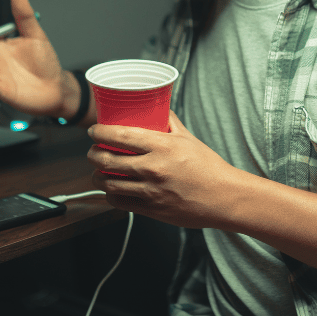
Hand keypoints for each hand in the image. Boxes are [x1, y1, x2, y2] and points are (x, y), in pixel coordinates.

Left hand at [87, 111, 242, 228]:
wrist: (223, 197)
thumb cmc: (208, 167)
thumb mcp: (188, 138)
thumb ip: (168, 122)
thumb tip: (156, 108)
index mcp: (161, 146)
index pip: (118, 136)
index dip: (99, 132)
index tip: (94, 131)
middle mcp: (152, 168)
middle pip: (106, 160)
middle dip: (92, 154)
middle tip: (93, 151)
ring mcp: (150, 190)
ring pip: (108, 183)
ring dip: (97, 176)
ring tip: (98, 171)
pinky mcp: (150, 209)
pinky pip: (119, 203)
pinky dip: (110, 195)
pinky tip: (112, 190)